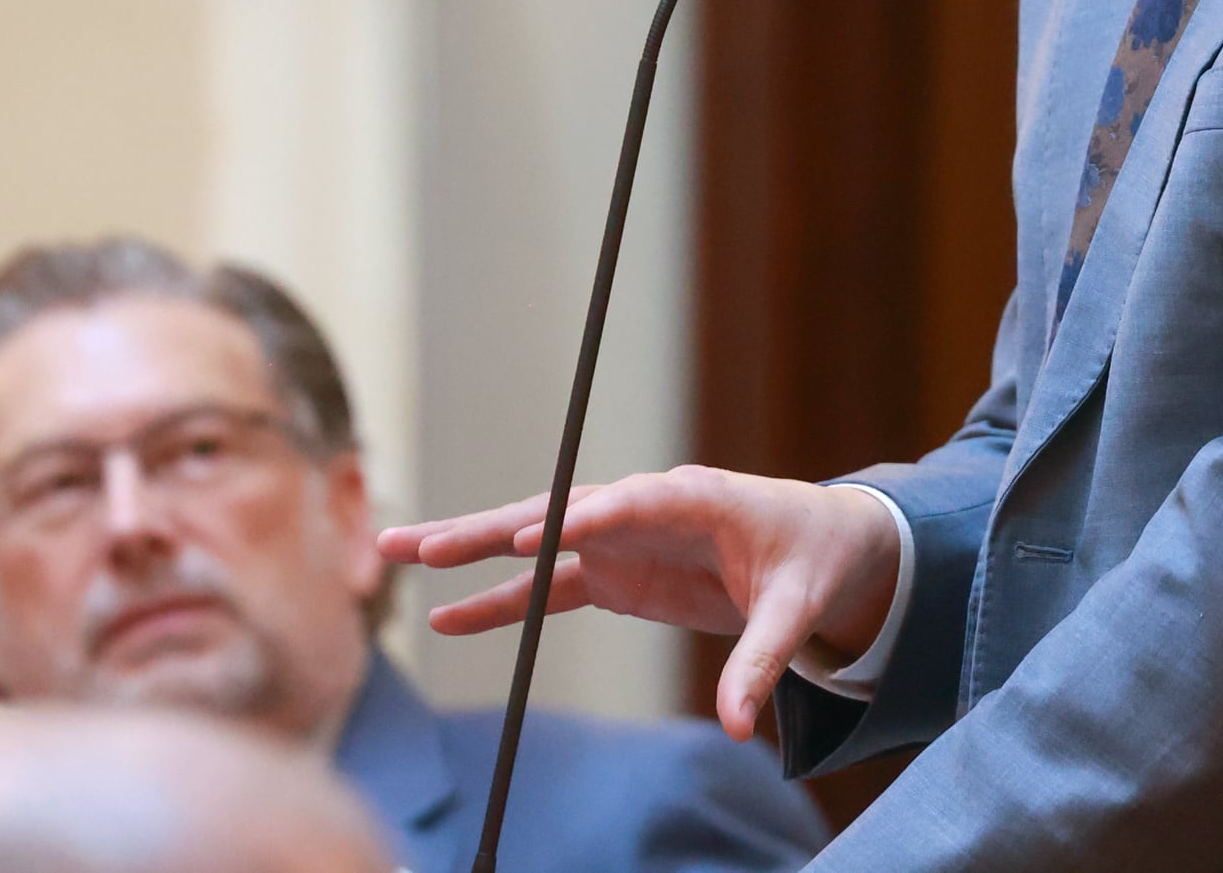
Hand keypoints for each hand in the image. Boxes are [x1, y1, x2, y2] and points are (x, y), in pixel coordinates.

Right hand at [377, 466, 900, 738]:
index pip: (627, 504)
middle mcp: (643, 510)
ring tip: (399, 555)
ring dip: (469, 552)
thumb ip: (763, 662)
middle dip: (488, 529)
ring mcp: (622, 539)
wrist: (823, 544)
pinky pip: (548, 586)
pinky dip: (499, 600)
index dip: (579, 520)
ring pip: (535, 542)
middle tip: (421, 543)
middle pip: (555, 513)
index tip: (529, 539)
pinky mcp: (616, 572)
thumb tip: (742, 726)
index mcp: (692, 497)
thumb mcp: (798, 611)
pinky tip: (447, 619)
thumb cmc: (813, 560)